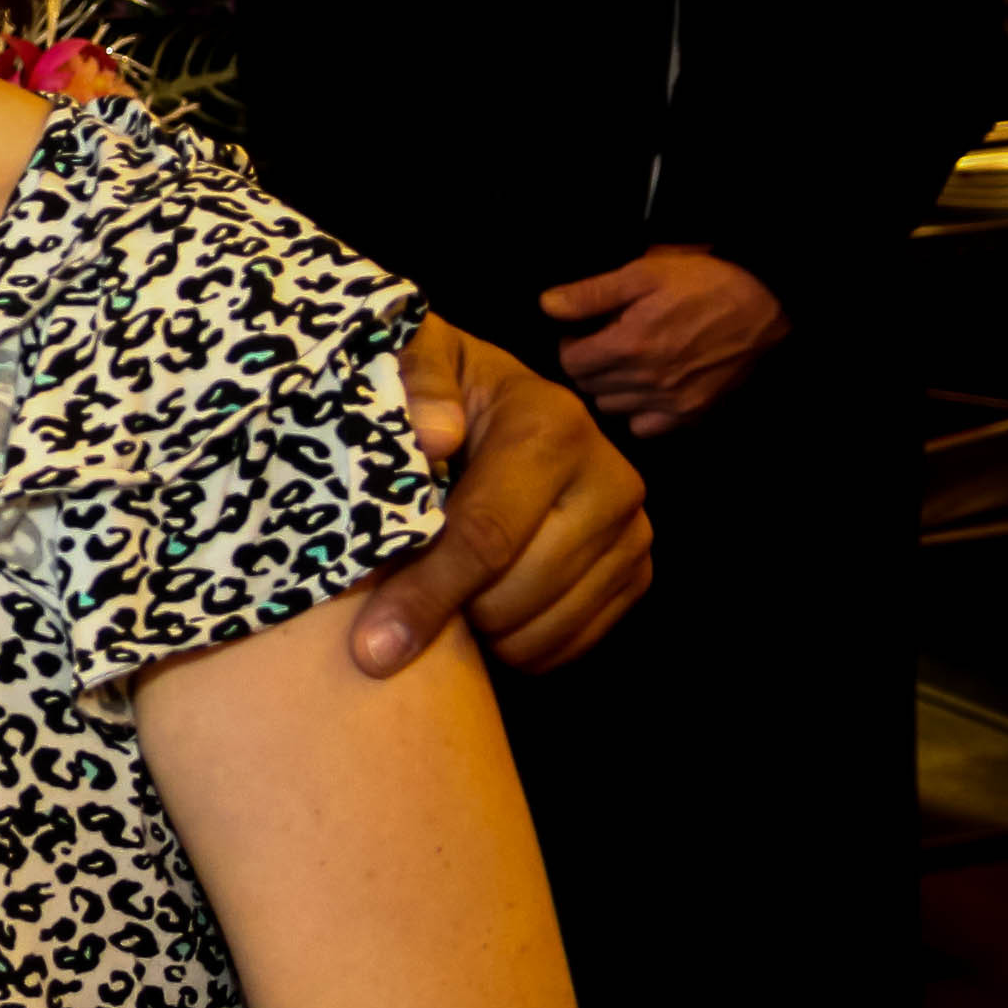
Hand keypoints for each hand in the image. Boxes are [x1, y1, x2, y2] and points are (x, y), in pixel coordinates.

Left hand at [352, 317, 654, 676]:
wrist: (504, 403)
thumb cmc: (445, 390)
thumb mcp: (415, 358)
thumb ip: (415, 383)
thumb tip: (436, 438)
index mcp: (551, 425)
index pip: (486, 535)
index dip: (427, 594)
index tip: (370, 649)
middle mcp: (610, 478)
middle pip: (516, 592)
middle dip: (450, 613)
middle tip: (402, 601)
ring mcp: (633, 529)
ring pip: (544, 627)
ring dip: (482, 632)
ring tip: (447, 594)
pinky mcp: (637, 569)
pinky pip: (574, 643)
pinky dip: (520, 647)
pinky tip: (485, 608)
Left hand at [541, 248, 786, 439]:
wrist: (764, 304)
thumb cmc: (703, 282)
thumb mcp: (644, 273)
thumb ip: (592, 293)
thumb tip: (546, 306)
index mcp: (628, 345)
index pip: (570, 361)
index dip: (571, 344)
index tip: (583, 332)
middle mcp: (646, 380)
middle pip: (588, 387)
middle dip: (588, 365)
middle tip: (604, 344)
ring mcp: (670, 402)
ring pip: (612, 408)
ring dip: (610, 388)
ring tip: (625, 364)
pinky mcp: (692, 414)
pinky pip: (645, 428)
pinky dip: (638, 412)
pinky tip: (646, 389)